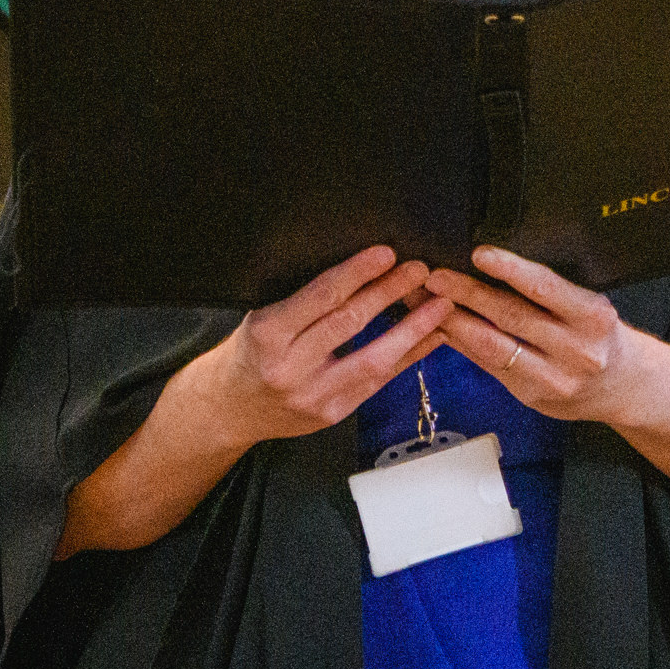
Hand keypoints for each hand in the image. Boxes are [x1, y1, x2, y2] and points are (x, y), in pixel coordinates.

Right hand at [199, 245, 447, 446]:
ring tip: (440, 305)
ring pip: (373, 360)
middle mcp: (290, 368)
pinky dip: (406, 358)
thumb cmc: (249, 351)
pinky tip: (430, 339)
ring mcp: (313, 396)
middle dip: (390, 293)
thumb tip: (361, 268)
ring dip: (412, 330)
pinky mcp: (332, 415)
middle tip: (419, 270)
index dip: (358, 273)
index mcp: (268, 334)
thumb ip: (305, 299)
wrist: (230, 408)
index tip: (387, 253)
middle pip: (350, 324)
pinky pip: (377, 383)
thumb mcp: (262, 315)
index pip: (322, 297)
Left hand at [428, 247, 639, 422]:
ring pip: (493, 346)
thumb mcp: (587, 306)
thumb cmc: (598, 334)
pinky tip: (439, 328)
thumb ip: (547, 292)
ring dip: (452, 322)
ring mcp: (552, 378)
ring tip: (423, 301)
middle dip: (466, 294)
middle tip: (433, 276)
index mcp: (592, 317)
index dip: (511, 270)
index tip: (480, 254)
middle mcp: (575, 350)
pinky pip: (489, 365)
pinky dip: (461, 344)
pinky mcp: (532, 396)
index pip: (546, 288)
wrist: (623, 386)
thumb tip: (488, 262)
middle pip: (511, 317)